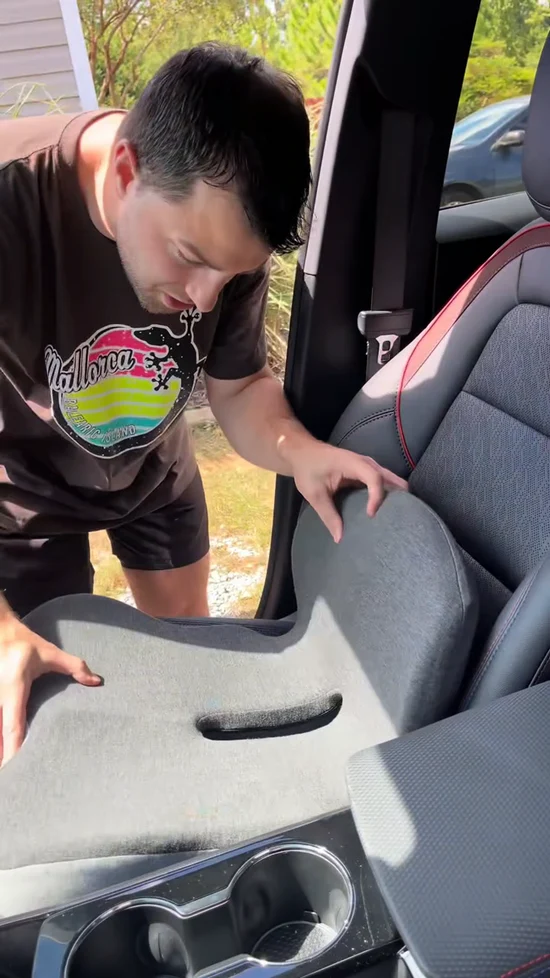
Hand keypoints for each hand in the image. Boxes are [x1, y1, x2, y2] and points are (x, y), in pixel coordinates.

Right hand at [0, 615, 100, 766]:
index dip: (13, 749)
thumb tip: (97, 681)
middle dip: (6, 760)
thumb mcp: (49, 653)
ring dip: (3, 750)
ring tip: (11, 778)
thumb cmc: (23, 644)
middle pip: (1, 737)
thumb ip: (74, 666)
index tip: (15, 769)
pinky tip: (8, 755)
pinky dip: (3, 738)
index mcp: (14, 690)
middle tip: (14, 785)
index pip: (13, 726)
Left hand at [291, 441, 408, 542]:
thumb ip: (328, 515)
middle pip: (390, 477)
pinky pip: (382, 482)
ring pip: (389, 479)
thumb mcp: (314, 494)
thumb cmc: (307, 469)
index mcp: (353, 464)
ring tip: (399, 515)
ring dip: (395, 494)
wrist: (302, 453)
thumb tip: (340, 538)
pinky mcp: (365, 472)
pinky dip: (388, 493)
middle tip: (405, 516)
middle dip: (399, 495)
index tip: (371, 515)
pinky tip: (388, 509)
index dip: (377, 496)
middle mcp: (365, 463)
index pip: (374, 478)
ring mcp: (367, 466)